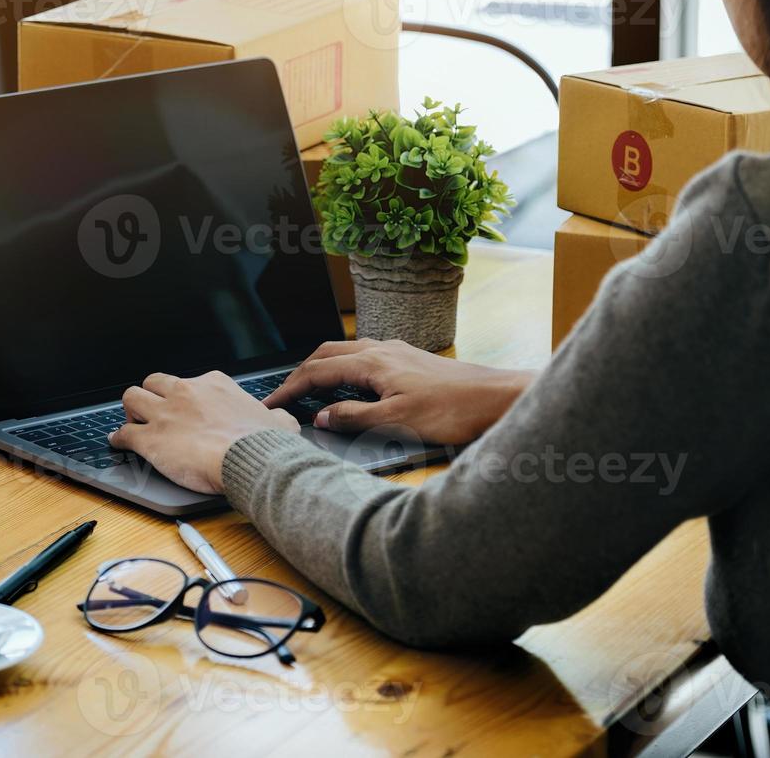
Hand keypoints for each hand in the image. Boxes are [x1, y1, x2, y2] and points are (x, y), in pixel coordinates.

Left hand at [108, 372, 299, 493]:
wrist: (250, 459)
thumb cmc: (264, 442)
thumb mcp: (277, 420)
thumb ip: (274, 416)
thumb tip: (279, 419)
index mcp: (213, 384)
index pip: (188, 381)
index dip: (183, 396)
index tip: (185, 408)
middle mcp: (186, 392)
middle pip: (154, 382)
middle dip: (151, 395)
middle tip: (152, 410)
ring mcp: (165, 414)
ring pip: (132, 398)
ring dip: (131, 411)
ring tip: (133, 422)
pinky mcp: (151, 439)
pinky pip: (124, 433)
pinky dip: (119, 438)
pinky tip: (119, 443)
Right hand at [262, 339, 535, 445]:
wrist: (497, 398)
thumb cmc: (453, 409)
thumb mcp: (397, 420)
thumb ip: (355, 417)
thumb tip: (321, 417)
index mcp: (374, 361)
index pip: (318, 370)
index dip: (290, 387)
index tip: (271, 403)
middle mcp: (384, 350)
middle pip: (328, 354)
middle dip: (301, 372)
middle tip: (283, 394)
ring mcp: (399, 353)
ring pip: (348, 353)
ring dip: (324, 368)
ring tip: (309, 389)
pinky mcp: (412, 361)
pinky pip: (367, 358)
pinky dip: (346, 369)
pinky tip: (351, 385)